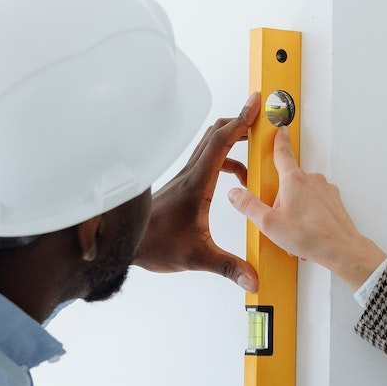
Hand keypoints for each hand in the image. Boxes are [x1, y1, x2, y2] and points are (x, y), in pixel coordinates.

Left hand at [136, 93, 261, 290]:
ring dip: (234, 142)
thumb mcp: (197, 257)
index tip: (256, 106)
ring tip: (256, 151)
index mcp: (197, 184)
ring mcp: (186, 178)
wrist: (125, 244)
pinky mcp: (184, 186)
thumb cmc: (154, 245)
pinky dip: (226, 160)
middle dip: (240, 123)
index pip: (221, 143)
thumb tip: (253, 279)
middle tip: (261, 119)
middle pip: (216, 135)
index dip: (240, 122)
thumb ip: (228, 266)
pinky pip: (208, 161)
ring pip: (211, 147)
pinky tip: (238, 179)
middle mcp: (191, 175)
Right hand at [225, 128, 386, 291]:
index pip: (282, 153)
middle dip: (281, 202)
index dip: (278, 140)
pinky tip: (307, 235)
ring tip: (295, 234)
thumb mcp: (269, 223)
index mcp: (294, 180)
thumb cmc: (309, 236)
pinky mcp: (335, 202)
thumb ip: (249, 206)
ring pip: (303, 197)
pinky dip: (309, 219)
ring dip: (295, 213)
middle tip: (281, 223)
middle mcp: (312, 180)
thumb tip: (235, 195)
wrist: (342, 249)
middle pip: (288, 184)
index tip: (279, 130)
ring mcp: (326, 190)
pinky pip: (316, 206)